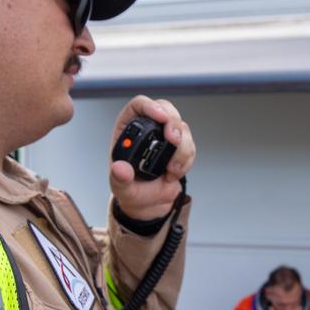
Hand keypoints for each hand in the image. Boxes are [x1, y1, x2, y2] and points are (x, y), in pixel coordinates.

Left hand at [109, 97, 194, 221]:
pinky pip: (190, 146)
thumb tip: (119, 169)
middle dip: (173, 123)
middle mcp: (148, 128)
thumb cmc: (131, 189)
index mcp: (128, 130)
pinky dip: (186, 161)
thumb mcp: (120, 187)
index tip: (160, 117)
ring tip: (171, 169)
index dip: (150, 106)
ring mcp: (165, 136)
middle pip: (166, 109)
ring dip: (181, 149)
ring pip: (182, 129)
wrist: (149, 203)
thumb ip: (119, 178)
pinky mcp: (180, 147)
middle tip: (173, 140)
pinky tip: (174, 173)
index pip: (139, 106)